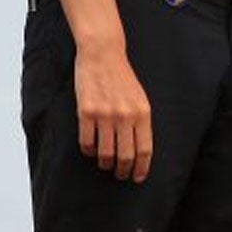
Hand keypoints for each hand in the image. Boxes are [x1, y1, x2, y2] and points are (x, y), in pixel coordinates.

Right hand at [74, 43, 152, 182]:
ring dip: (105, 163)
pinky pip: (86, 142)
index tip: (138, 177)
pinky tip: (90, 150)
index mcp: (143, 113)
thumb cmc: (123, 78)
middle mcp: (125, 116)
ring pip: (105, 152)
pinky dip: (88, 151)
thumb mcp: (140, 98)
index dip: (141, 168)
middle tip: (120, 175)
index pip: (145, 150)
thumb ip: (141, 121)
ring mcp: (105, 114)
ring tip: (105, 164)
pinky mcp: (86, 112)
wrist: (103, 54)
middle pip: (126, 156)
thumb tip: (140, 150)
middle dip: (123, 170)